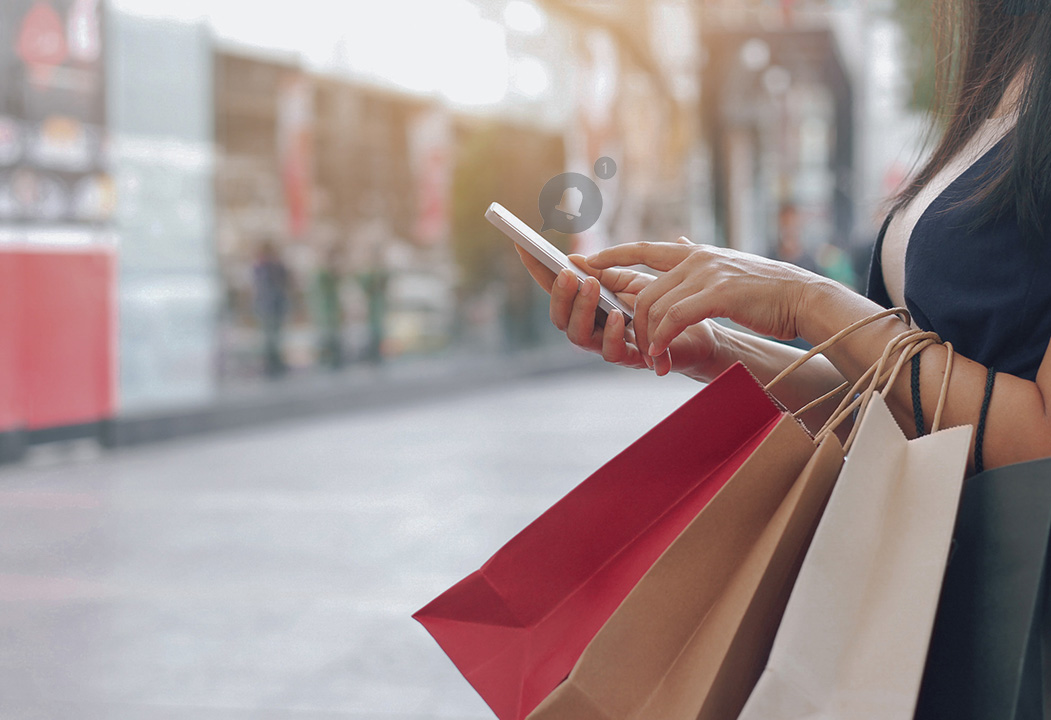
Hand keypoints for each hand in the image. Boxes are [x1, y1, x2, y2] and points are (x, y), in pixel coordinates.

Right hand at [514, 244, 718, 376]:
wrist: (701, 328)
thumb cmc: (665, 302)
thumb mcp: (635, 280)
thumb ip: (608, 271)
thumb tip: (576, 259)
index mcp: (589, 306)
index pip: (557, 289)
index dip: (538, 270)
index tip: (523, 246)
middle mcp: (593, 328)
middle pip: (559, 318)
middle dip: (559, 295)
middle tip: (566, 273)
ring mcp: (608, 345)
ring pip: (578, 336)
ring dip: (582, 310)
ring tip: (591, 286)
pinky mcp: (632, 359)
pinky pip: (612, 352)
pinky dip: (612, 333)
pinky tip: (618, 316)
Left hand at [585, 239, 817, 366]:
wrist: (803, 297)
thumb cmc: (766, 291)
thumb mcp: (726, 267)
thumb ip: (697, 258)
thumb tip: (678, 240)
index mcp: (695, 254)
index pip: (642, 249)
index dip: (611, 256)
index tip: (584, 261)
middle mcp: (696, 259)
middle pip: (643, 290)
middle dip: (632, 322)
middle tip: (636, 348)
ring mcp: (706, 274)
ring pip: (655, 306)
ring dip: (648, 338)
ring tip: (653, 359)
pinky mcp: (717, 294)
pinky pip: (674, 318)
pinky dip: (662, 338)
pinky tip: (661, 354)